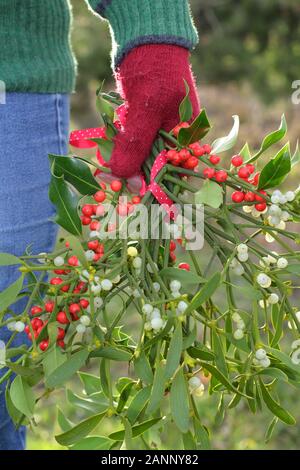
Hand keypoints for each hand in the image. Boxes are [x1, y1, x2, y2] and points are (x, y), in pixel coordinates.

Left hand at [109, 44, 199, 177]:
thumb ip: (136, 148)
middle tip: (110, 178)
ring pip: (143, 155)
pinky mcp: (148, 121)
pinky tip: (110, 142)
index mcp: (188, 137)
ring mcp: (162, 128)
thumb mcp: (144, 113)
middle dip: (133, 172)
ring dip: (124, 157)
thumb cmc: (153, 73)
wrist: (145, 38)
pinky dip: (122, 144)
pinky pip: (135, 141)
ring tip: (108, 159)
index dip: (153, 187)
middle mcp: (178, 136)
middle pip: (156, 167)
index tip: (130, 194)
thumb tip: (126, 180)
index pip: (174, 174)